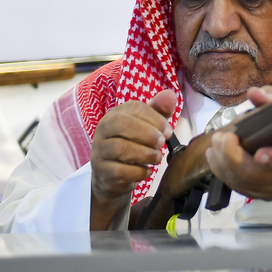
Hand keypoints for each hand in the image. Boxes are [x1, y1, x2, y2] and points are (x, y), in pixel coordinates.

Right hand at [90, 90, 176, 229]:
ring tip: (157, 158)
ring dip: (145, 153)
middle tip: (161, 143)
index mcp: (115, 115)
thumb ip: (158, 112)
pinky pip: (120, 171)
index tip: (168, 131)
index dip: (155, 118)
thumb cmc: (132, 146)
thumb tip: (171, 95)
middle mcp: (103, 130)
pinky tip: (147, 171)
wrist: (111, 177)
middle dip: (148, 134)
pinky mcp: (103, 172)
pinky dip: (139, 171)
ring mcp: (100, 151)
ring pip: (120, 148)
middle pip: (122, 124)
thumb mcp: (146, 127)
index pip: (134, 108)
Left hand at [205, 86, 271, 207]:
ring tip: (216, 141)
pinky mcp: (257, 195)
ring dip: (222, 161)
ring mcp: (269, 190)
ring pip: (241, 181)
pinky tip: (215, 154)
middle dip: (232, 155)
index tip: (260, 154)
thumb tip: (254, 93)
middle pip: (254, 173)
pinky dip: (221, 169)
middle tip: (222, 136)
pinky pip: (235, 185)